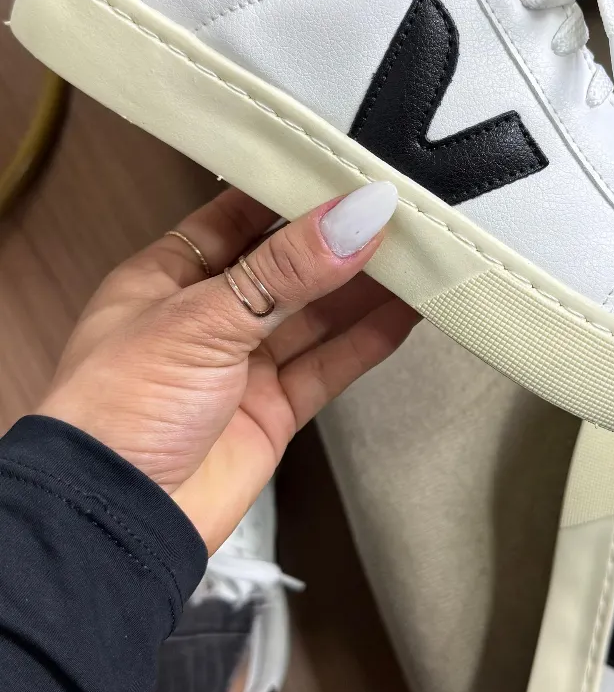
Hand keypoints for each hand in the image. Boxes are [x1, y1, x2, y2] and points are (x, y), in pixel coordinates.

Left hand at [37, 183, 416, 552]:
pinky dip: (366, 341)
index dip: (290, 194)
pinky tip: (404, 313)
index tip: (346, 173)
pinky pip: (328, 367)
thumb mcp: (202, 319)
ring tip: (419, 255)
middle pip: (285, 266)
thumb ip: (285, 269)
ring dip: (363, 288)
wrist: (115, 519)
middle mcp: (205, 317)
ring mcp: (240, 367)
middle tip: (399, 212)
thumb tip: (353, 217)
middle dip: (338, 242)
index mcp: (166, 277)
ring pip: (314, 316)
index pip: (236, 216)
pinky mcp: (271, 413)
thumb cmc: (118, 411)